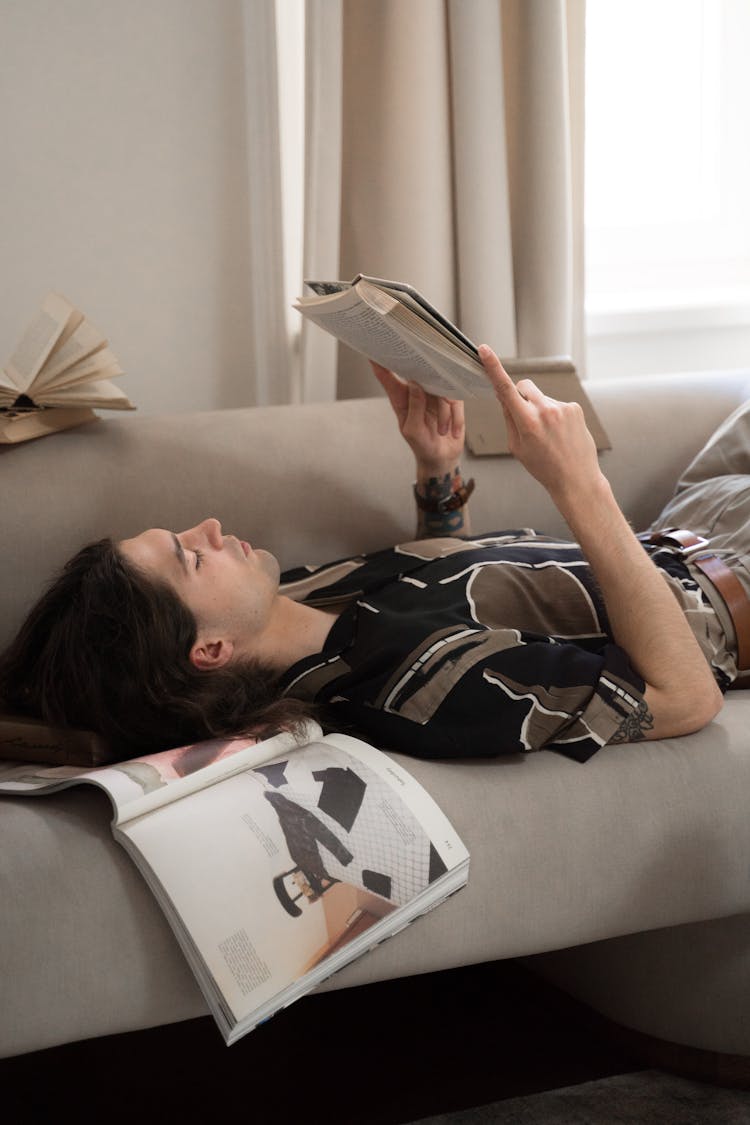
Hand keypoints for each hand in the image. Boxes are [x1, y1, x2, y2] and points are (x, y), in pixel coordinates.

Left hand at [370, 361, 464, 477]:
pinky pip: (456, 399)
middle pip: (417, 372)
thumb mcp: (413, 431)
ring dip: (445, 413)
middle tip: (429, 374)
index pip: (387, 377)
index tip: (373, 349)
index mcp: (400, 400)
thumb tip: (415, 384)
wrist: (442, 458)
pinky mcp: (450, 399)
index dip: (380, 363)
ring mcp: (433, 395)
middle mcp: (416, 393)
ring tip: (442, 431)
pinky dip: (456, 418)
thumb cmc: (422, 446)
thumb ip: (413, 407)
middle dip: (424, 372)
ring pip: (442, 389)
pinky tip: (452, 431)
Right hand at [478, 345, 602, 503]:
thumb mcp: (517, 447)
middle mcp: (545, 411)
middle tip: (523, 416)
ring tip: (548, 434)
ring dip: (539, 409)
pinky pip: (556, 404)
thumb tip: (504, 397)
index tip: (484, 350)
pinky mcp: (574, 408)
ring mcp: (562, 408)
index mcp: (527, 423)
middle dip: (520, 395)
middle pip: (524, 387)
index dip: (493, 367)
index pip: (505, 389)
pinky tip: (559, 433)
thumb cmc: (544, 467)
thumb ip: (509, 419)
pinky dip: (554, 415)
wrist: (576, 478)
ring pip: (540, 397)